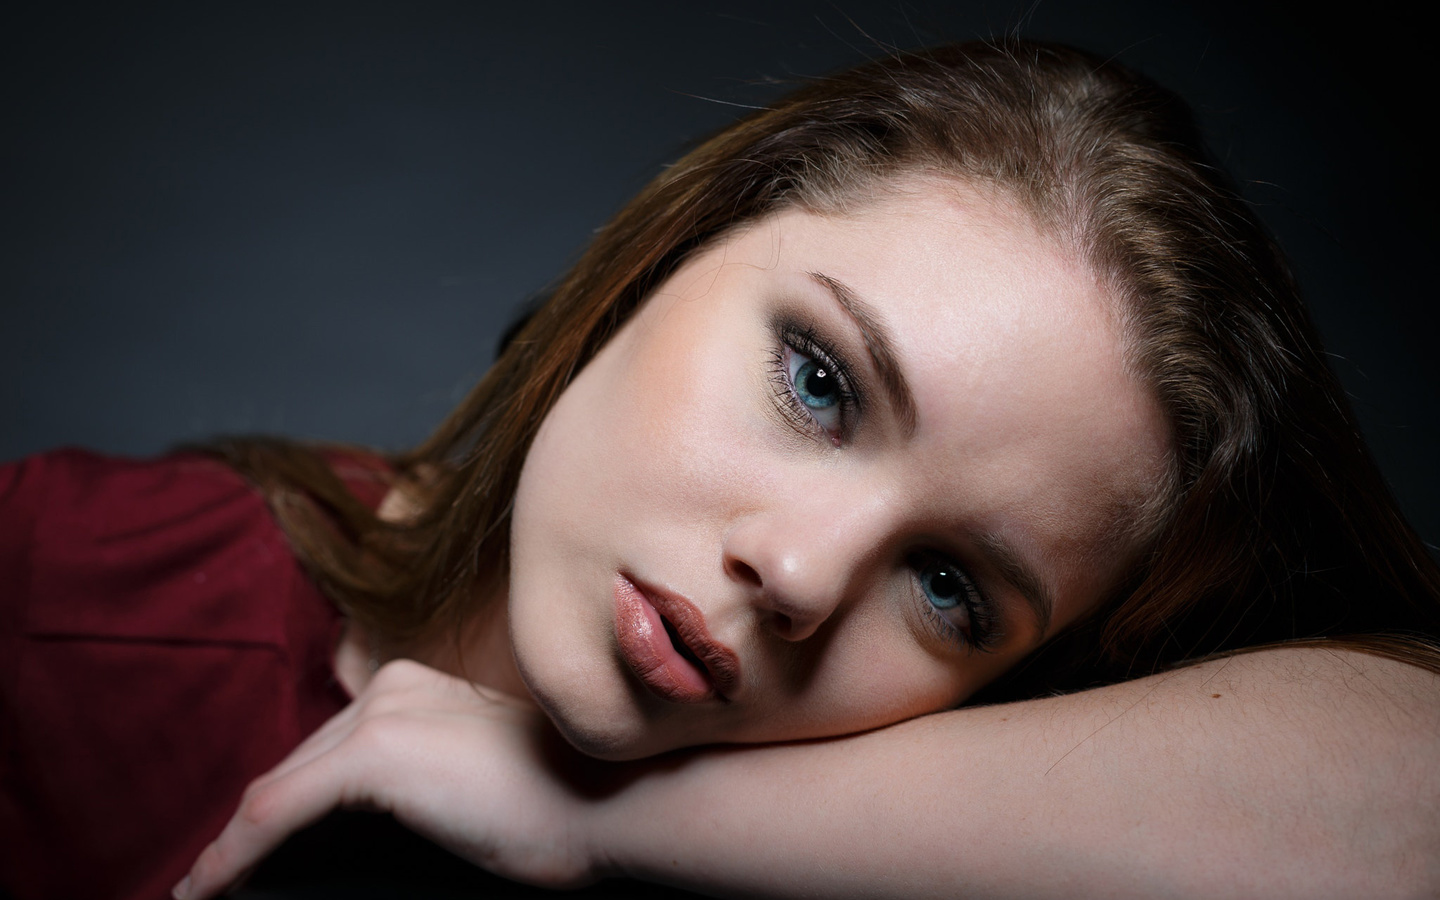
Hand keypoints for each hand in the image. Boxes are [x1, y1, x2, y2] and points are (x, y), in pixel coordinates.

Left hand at [175, 659, 609, 898]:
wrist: (615, 801)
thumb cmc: (567, 806)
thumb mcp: (476, 787)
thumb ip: (422, 789)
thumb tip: (367, 835)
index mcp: (419, 687)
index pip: (328, 753)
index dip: (282, 808)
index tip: (248, 855)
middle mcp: (392, 686)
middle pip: (296, 768)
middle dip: (253, 827)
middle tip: (212, 881)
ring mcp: (381, 715)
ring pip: (278, 791)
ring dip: (233, 846)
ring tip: (202, 889)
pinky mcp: (372, 754)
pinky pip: (272, 814)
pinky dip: (228, 858)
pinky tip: (203, 890)